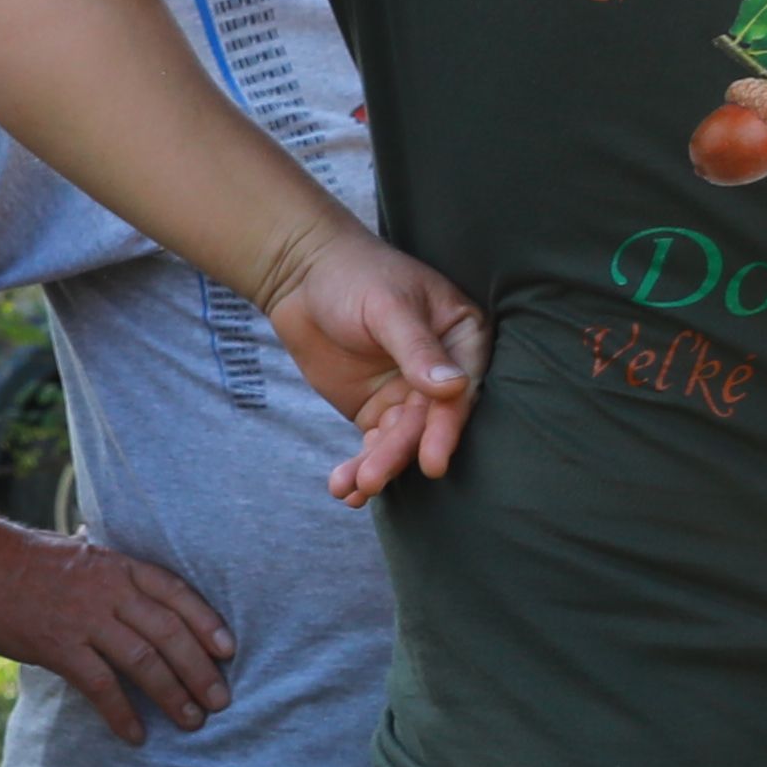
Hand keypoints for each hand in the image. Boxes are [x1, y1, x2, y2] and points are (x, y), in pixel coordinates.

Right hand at [0, 523, 233, 743]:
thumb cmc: (23, 558)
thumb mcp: (80, 552)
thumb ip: (111, 573)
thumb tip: (135, 588)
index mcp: (119, 567)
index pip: (177, 594)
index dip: (207, 623)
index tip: (229, 651)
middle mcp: (109, 592)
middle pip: (169, 633)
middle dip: (200, 670)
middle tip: (220, 701)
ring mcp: (84, 619)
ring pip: (143, 661)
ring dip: (171, 694)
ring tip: (191, 721)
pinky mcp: (57, 646)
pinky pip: (100, 685)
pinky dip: (122, 713)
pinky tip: (135, 734)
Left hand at [257, 225, 481, 497]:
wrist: (303, 276)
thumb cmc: (356, 277)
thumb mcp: (387, 307)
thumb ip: (416, 347)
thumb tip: (453, 387)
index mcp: (463, 338)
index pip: (462, 390)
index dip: (446, 427)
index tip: (432, 461)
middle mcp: (444, 372)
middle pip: (428, 422)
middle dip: (400, 454)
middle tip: (373, 480)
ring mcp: (410, 394)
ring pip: (401, 439)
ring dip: (378, 467)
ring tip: (353, 490)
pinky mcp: (377, 409)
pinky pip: (374, 444)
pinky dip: (359, 466)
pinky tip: (343, 489)